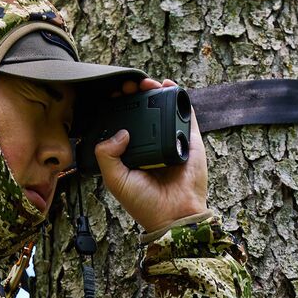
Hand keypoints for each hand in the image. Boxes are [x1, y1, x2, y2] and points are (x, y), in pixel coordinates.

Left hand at [92, 77, 209, 232]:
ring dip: (155, 91)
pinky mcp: (190, 139)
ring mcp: (172, 139)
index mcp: (134, 152)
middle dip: (136, 95)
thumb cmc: (144, 203)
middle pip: (145, 111)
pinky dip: (179, 97)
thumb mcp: (115, 180)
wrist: (174, 215)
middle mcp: (153, 144)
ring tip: (146, 83)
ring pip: (164, 108)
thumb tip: (120, 131)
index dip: (120, 107)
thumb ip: (107, 155)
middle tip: (128, 87)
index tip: (113, 96)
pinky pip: (186, 113)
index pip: (125, 122)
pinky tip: (169, 85)